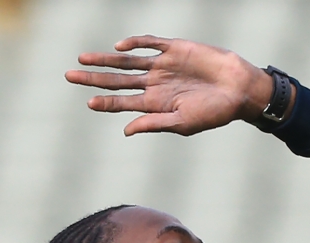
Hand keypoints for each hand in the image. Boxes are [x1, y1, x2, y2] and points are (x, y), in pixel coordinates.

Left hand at [65, 35, 285, 135]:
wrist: (240, 89)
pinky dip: (134, 43)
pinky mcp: (175, 48)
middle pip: (118, 80)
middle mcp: (155, 84)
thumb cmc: (216, 112)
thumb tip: (125, 130)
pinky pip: (150, 43)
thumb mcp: (183, 123)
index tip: (88, 103)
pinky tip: (120, 48)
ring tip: (83, 58)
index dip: (105, 102)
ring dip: (105, 60)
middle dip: (94, 78)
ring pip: (127, 61)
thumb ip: (154, 123)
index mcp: (156, 105)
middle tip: (70, 75)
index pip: (124, 103)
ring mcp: (163, 66)